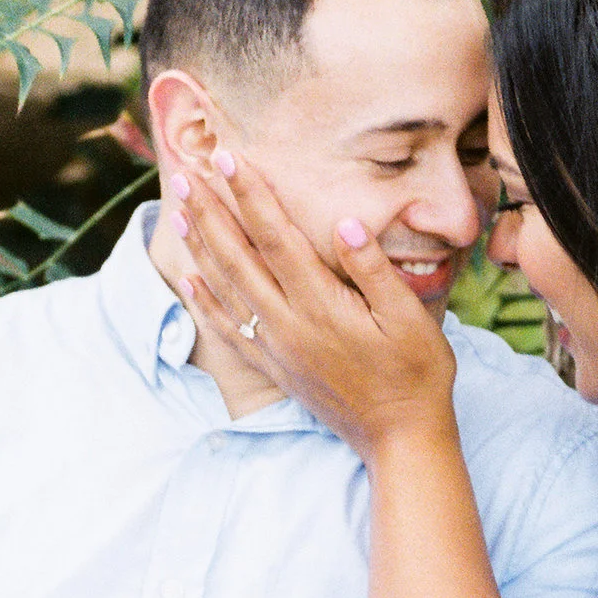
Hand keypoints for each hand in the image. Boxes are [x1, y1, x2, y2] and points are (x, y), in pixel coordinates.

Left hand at [170, 152, 459, 460]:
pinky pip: (228, 329)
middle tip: (186, 172)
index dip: (251, 195)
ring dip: (201, 246)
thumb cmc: (416, 373)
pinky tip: (188, 278)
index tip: (230, 158)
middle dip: (211, 211)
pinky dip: (204, 301)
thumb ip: (373, 268)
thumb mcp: (409, 317)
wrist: (400, 438)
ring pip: (226, 288)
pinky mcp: (275, 368)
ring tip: (180, 210)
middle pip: (238, 257)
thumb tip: (345, 222)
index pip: (276, 237)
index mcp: (321, 305)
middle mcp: (289, 324)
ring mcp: (277, 348)